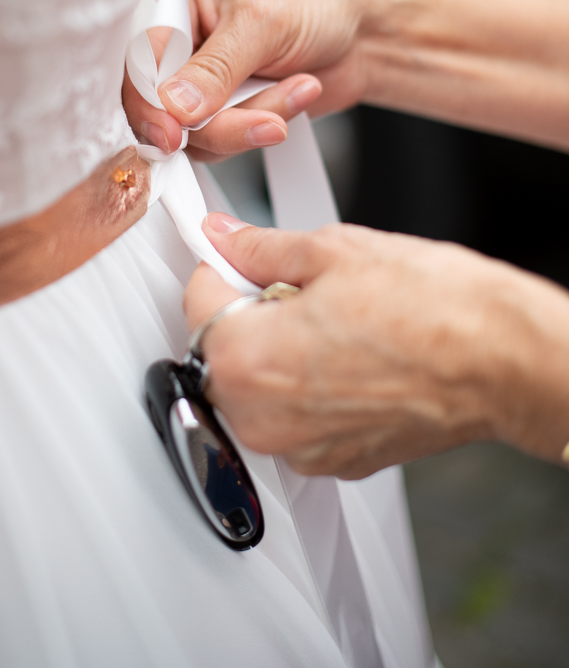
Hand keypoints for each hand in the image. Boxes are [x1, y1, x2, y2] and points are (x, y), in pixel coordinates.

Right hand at [124, 0, 370, 159]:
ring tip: (294, 88)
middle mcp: (171, 43)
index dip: (147, 98)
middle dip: (211, 120)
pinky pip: (218, 143)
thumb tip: (175, 108)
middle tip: (260, 120)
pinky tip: (294, 94)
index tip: (172, 130)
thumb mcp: (262, 21)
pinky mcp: (217, 114)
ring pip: (188, 133)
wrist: (364, 30)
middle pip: (154, 104)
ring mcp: (193, 84)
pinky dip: (259, 128)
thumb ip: (215, 68)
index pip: (133, 56)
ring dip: (246, 122)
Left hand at [184, 214, 568, 477]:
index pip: (195, 301)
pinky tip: (350, 354)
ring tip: (333, 321)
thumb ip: (261, 247)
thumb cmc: (434, 310)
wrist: (504, 359)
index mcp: (247, 360)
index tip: (235, 256)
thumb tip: (226, 237)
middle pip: (219, 350)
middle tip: (296, 286)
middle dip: (246, 313)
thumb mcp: (333, 250)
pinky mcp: (335, 462)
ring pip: (257, 387)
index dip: (219, 267)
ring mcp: (300, 449)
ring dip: (276, 350)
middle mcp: (263, 419)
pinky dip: (309, 386)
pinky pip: (295, 416)